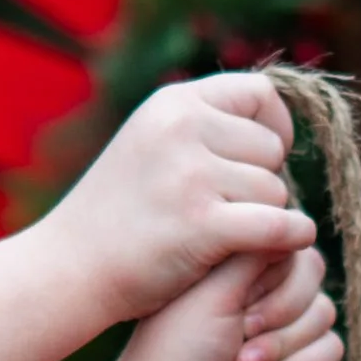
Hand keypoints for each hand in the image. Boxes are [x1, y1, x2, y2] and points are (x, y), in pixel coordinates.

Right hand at [42, 70, 315, 327]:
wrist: (69, 266)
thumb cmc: (118, 214)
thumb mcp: (151, 145)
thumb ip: (203, 129)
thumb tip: (277, 135)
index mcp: (173, 103)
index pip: (259, 94)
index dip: (274, 126)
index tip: (265, 159)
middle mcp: (182, 127)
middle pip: (271, 147)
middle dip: (263, 181)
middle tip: (230, 210)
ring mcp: (191, 175)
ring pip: (276, 190)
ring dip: (264, 216)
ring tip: (223, 233)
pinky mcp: (202, 224)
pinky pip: (279, 225)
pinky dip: (291, 237)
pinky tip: (287, 245)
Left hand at [84, 240, 343, 360]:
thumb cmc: (175, 350)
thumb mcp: (212, 289)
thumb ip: (254, 249)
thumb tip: (291, 219)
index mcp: (237, 261)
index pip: (288, 240)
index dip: (272, 272)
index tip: (237, 299)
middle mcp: (264, 288)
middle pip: (313, 275)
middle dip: (280, 309)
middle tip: (239, 331)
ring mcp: (285, 325)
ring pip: (325, 313)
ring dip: (284, 343)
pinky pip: (332, 348)